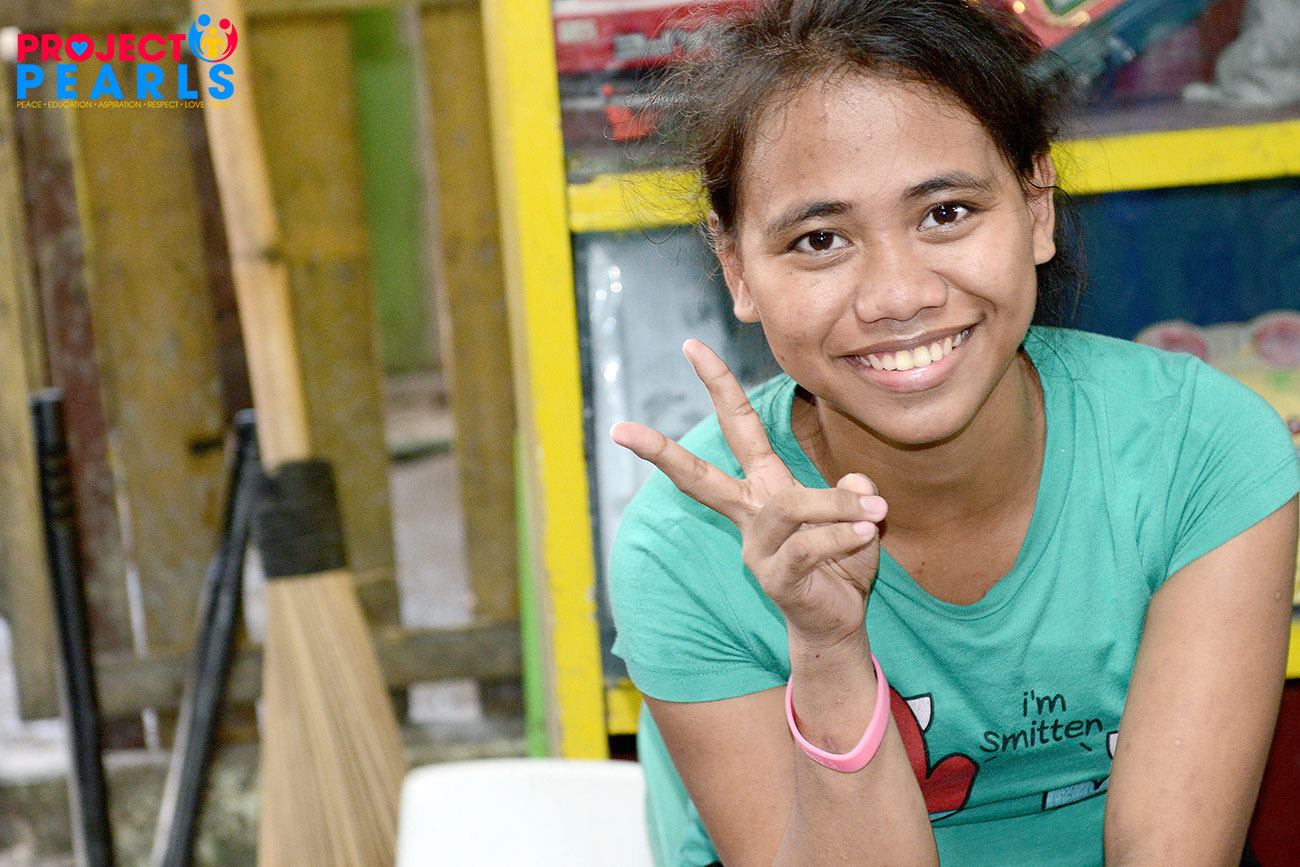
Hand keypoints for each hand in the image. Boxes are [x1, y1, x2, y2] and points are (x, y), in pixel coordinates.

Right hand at [610, 339, 887, 649]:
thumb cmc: (841, 563)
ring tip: (873, 512)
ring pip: (787, 507)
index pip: (739, 429)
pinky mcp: (774, 579)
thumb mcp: (857, 516)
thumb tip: (858, 484)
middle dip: (661, 451)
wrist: (837, 624)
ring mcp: (756, 549)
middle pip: (700, 478)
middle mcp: (750, 515)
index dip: (719, 385)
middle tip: (621, 429)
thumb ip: (855, 492)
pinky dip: (842, 535)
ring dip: (833, 504)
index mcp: (764, 488)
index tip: (691, 345)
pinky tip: (867, 533)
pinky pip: (807, 545)